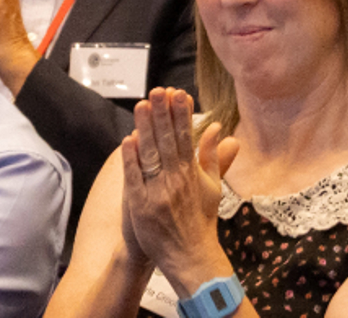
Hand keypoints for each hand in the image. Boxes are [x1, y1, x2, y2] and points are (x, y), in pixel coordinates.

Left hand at [120, 88, 239, 292]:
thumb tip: (220, 130)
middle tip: (159, 90)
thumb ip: (213, 157)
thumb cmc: (201, 222)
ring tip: (142, 105)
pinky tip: (127, 140)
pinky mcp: (141, 205)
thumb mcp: (213, 188)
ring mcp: (159, 192)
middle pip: (168, 142)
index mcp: (193, 174)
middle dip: (164, 114)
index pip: (187, 138)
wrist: (192, 258)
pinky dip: (131, 160)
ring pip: (151, 155)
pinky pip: (135, 178)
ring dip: (146, 129)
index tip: (178, 93)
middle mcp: (177, 180)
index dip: (182, 115)